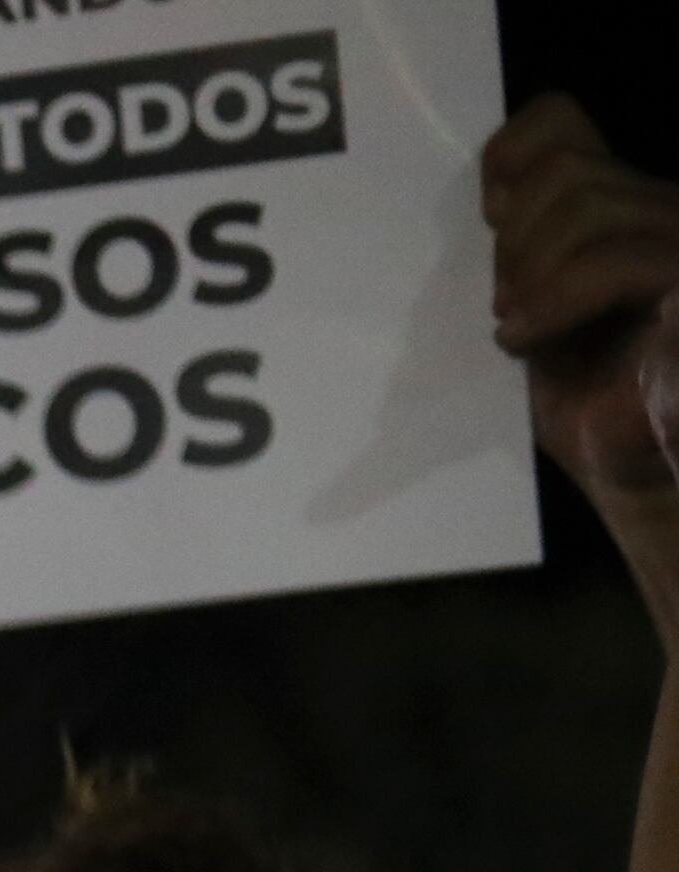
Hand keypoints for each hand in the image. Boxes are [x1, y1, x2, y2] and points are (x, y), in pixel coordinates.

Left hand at [487, 97, 678, 527]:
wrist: (647, 472)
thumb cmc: (595, 403)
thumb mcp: (539, 311)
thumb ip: (527, 248)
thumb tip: (493, 192)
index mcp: (625, 205)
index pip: (558, 120)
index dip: (509, 160)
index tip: (489, 225)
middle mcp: (666, 208)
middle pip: (562, 170)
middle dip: (517, 243)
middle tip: (514, 309)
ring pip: (584, 205)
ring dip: (533, 276)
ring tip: (527, 331)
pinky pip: (610, 260)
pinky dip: (554, 301)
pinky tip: (530, 341)